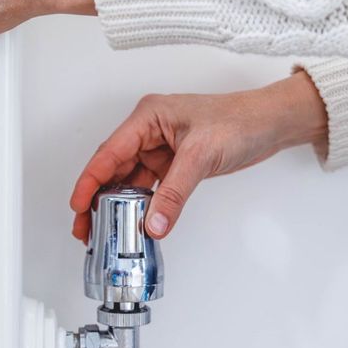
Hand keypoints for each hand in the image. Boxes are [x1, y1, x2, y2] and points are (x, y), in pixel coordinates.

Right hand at [69, 72, 328, 241]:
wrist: (269, 123)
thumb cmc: (239, 120)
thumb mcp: (201, 156)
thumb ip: (174, 193)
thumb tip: (154, 223)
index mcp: (147, 117)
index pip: (109, 153)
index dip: (90, 180)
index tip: (78, 205)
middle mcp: (148, 131)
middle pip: (112, 168)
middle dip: (97, 199)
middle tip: (85, 227)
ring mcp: (160, 148)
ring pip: (129, 181)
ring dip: (117, 205)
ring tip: (103, 231)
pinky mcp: (173, 163)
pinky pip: (149, 187)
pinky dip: (141, 206)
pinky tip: (134, 222)